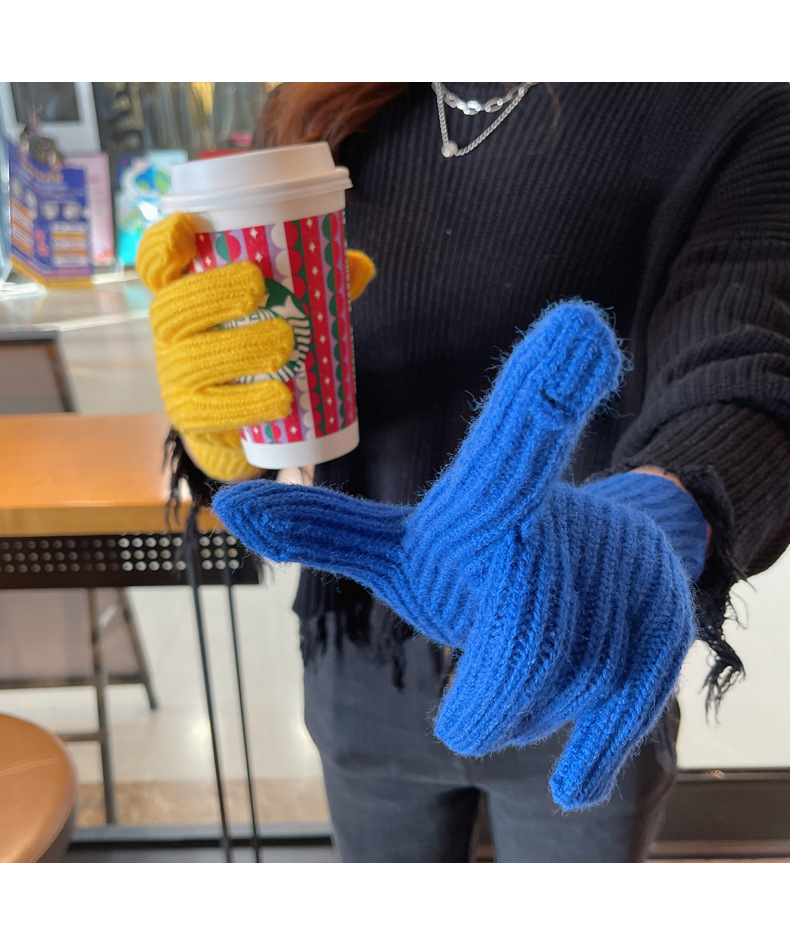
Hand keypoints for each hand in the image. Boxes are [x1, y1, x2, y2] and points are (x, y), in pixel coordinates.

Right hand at [136, 212, 374, 480]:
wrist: (248, 423)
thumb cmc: (261, 349)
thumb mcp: (285, 313)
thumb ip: (315, 286)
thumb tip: (361, 265)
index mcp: (184, 296)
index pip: (155, 266)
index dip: (160, 247)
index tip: (183, 227)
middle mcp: (169, 334)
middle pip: (171, 309)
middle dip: (211, 293)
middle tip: (258, 285)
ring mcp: (174, 376)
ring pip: (191, 360)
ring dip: (238, 347)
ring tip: (286, 343)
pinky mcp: (189, 416)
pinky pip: (208, 410)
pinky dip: (247, 402)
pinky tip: (281, 396)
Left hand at [212, 300, 697, 809]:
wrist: (609, 567)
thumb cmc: (486, 557)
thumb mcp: (405, 546)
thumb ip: (325, 528)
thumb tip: (230, 506)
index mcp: (507, 499)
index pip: (518, 448)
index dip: (543, 396)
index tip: (581, 329)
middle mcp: (576, 528)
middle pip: (519, 658)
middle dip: (492, 696)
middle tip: (487, 690)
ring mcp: (631, 584)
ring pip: (550, 701)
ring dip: (523, 710)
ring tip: (535, 673)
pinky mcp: (664, 642)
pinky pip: (612, 729)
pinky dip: (588, 758)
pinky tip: (574, 780)